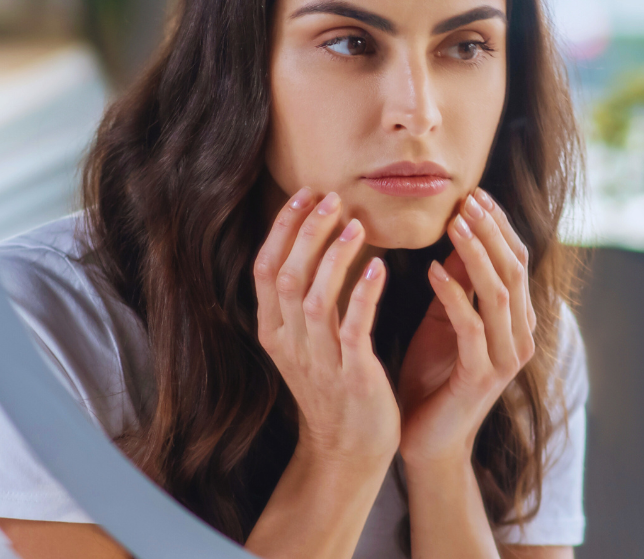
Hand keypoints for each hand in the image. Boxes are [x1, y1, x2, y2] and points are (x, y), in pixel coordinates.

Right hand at [253, 188, 398, 466]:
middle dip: (307, 232)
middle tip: (331, 198)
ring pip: (314, 297)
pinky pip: (353, 327)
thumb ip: (308, 297)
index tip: (305, 194)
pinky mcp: (351, 374)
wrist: (349, 448)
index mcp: (274, 331)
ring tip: (356, 224)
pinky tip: (378, 268)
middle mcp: (290, 342)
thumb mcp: (309, 341)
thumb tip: (318, 239)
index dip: (283, 228)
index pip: (265, 269)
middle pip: (286, 275)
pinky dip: (363, 294)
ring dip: (334, 256)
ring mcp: (318, 360)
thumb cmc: (336, 385)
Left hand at [398, 188, 534, 468]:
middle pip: (515, 270)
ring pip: (501, 293)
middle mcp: (522, 336)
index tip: (474, 193)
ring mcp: (507, 358)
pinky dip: (454, 294)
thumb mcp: (445, 318)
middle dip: (491, 231)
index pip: (517, 259)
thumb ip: (459, 281)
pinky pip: (473, 326)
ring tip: (453, 224)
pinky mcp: (483, 375)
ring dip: (477, 254)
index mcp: (517, 320)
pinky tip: (432, 271)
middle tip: (466, 199)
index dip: (498, 225)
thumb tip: (460, 229)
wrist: (425, 440)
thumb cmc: (432, 377)